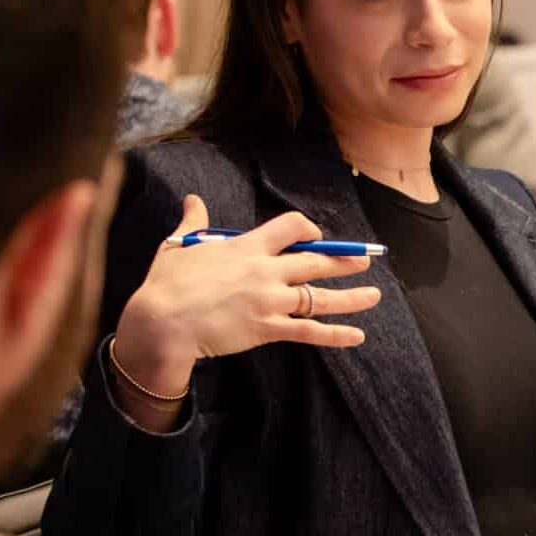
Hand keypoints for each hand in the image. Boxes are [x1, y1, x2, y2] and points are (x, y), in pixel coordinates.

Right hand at [110, 195, 381, 400]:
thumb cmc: (166, 284)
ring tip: (375, 295)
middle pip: (316, 261)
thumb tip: (192, 199)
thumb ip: (192, 222)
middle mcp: (266, 271)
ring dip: (352, 297)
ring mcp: (270, 301)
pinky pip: (310, 331)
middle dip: (344, 260)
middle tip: (364, 260)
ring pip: (321, 296)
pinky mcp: (268, 328)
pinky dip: (336, 335)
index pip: (292, 227)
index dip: (308, 230)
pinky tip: (357, 336)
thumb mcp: (177, 246)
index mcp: (247, 247)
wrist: (161, 321)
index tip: (315, 236)